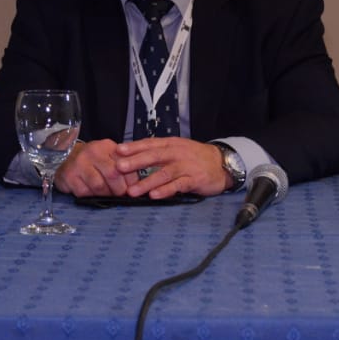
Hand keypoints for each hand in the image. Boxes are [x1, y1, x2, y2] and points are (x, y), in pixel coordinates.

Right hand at [54, 139, 135, 197]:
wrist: (65, 156)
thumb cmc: (93, 159)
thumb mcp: (109, 156)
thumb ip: (123, 166)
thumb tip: (136, 186)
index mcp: (107, 146)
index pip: (125, 164)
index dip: (131, 180)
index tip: (132, 189)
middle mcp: (92, 152)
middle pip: (113, 175)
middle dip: (119, 189)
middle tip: (119, 194)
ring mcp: (79, 163)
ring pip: (99, 186)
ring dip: (105, 194)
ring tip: (106, 194)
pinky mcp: (69, 175)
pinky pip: (84, 192)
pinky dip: (90, 196)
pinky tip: (90, 192)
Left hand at [115, 138, 229, 198]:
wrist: (221, 163)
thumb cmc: (194, 157)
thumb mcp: (176, 149)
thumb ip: (157, 152)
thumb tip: (132, 156)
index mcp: (171, 144)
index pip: (150, 144)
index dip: (134, 147)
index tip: (117, 150)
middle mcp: (177, 153)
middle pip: (154, 157)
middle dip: (135, 162)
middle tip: (119, 167)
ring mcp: (186, 166)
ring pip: (164, 173)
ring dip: (147, 182)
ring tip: (132, 191)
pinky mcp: (195, 179)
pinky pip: (178, 185)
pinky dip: (166, 190)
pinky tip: (154, 195)